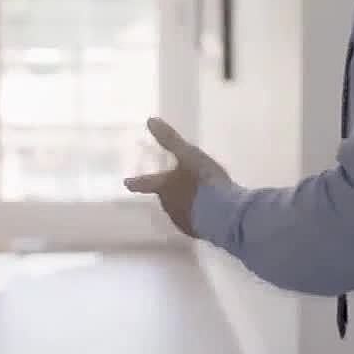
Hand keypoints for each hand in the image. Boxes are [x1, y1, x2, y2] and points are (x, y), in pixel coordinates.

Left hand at [124, 117, 230, 237]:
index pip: (145, 183)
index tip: (126, 182)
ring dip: (186, 204)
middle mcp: (168, 206)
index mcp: (164, 188)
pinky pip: (194, 221)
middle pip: (164, 197)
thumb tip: (150, 120)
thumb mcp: (189, 155)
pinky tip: (210, 211)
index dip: (135, 182)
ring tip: (199, 198)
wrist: (226, 215)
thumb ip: (170, 139)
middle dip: (169, 192)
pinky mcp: (198, 233)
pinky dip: (199, 214)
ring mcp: (183, 221)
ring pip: (179, 209)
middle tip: (179, 186)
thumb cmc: (205, 182)